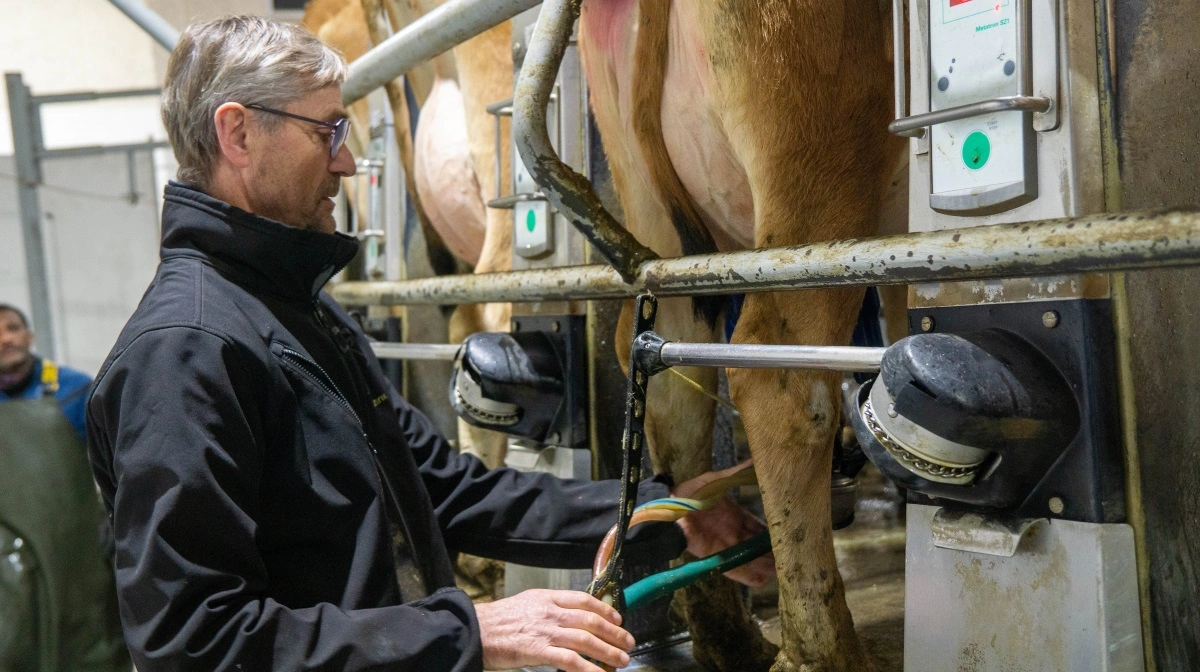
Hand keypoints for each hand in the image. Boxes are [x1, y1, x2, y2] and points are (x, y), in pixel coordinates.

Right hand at [475, 589, 634, 671]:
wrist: (474, 630)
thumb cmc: (497, 621)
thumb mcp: (526, 604)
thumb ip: (548, 609)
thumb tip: (569, 619)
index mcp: (546, 597)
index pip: (584, 599)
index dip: (605, 609)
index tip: (618, 618)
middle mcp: (550, 611)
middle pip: (590, 620)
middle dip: (614, 632)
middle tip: (628, 642)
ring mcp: (546, 631)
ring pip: (586, 640)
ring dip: (608, 651)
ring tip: (622, 660)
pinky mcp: (539, 650)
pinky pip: (571, 662)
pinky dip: (589, 670)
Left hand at [671, 461, 776, 587]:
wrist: (669, 507)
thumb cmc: (691, 492)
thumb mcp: (716, 480)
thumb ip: (737, 473)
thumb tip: (756, 459)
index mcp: (735, 516)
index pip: (759, 527)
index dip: (772, 534)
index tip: (788, 537)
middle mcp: (733, 532)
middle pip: (758, 546)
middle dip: (774, 553)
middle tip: (794, 558)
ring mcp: (726, 545)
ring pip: (751, 558)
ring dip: (767, 566)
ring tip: (785, 572)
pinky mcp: (716, 556)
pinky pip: (736, 568)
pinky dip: (749, 575)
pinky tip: (764, 581)